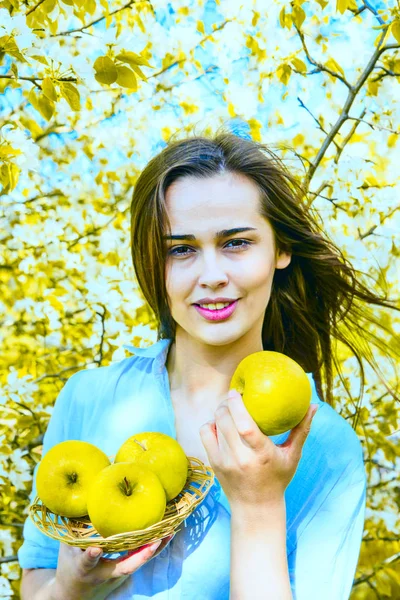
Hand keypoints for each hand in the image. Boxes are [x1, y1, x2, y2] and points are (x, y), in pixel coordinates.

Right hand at [54, 534, 173, 599]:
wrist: (74, 598)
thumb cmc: (68, 568)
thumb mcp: (66, 551)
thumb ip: (73, 532)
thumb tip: (82, 505)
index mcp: (83, 569)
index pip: (87, 564)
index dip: (91, 557)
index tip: (95, 550)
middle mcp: (103, 575)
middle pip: (124, 568)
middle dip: (140, 556)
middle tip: (154, 543)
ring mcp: (117, 576)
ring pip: (138, 563)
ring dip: (155, 549)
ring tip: (169, 532)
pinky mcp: (125, 572)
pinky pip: (141, 558)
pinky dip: (154, 547)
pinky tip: (167, 534)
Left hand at [199, 389, 317, 509]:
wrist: (255, 507)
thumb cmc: (278, 478)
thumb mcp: (292, 456)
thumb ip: (302, 430)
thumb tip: (314, 406)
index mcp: (261, 454)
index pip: (245, 426)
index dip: (237, 405)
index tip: (237, 391)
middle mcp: (240, 458)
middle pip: (225, 420)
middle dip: (226, 403)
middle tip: (234, 396)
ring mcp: (224, 461)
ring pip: (215, 424)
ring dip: (221, 412)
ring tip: (230, 408)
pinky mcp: (213, 462)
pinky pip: (206, 433)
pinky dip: (211, 424)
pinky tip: (221, 423)